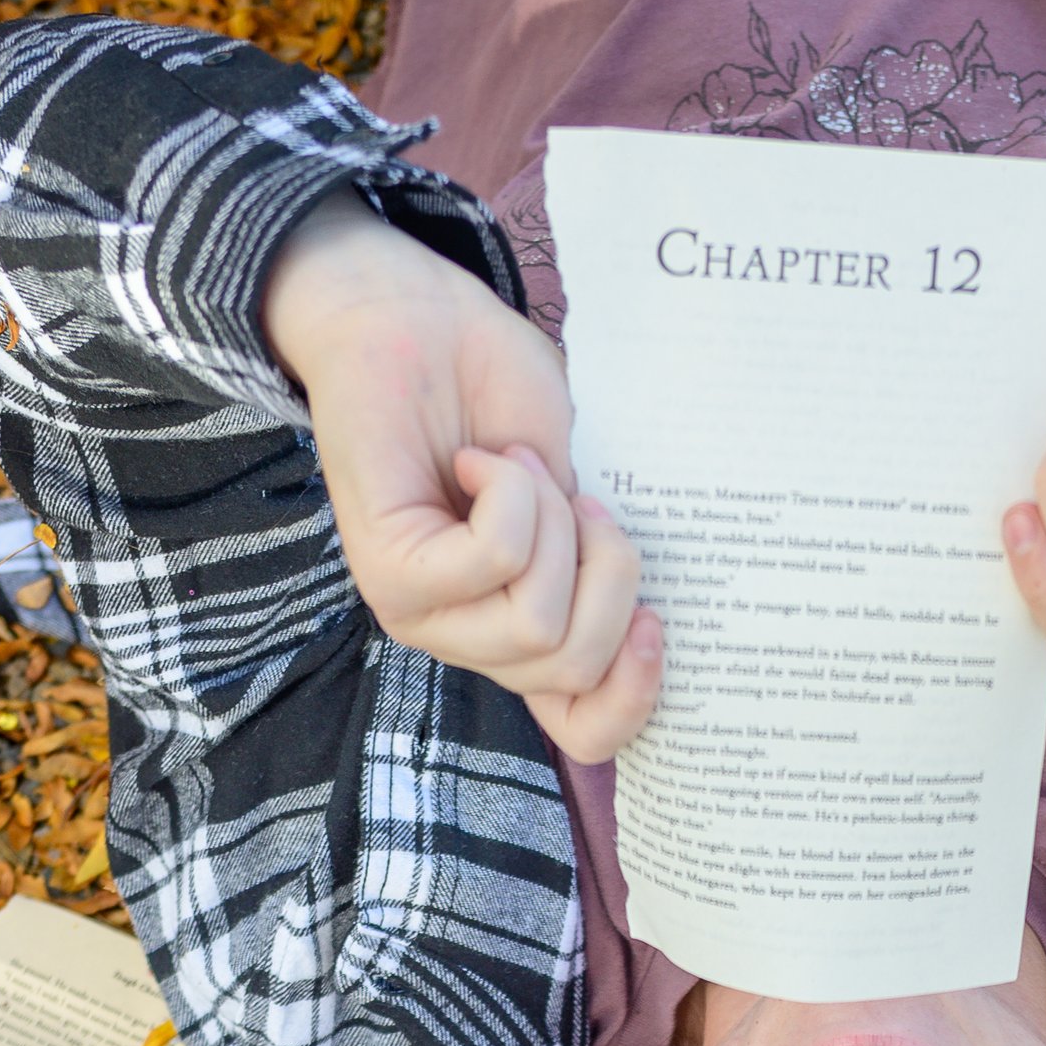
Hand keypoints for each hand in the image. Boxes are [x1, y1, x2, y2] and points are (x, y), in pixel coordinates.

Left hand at [262, 192, 660, 761]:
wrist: (412, 315)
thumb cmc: (493, 391)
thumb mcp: (576, 490)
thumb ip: (598, 564)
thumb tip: (648, 615)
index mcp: (515, 632)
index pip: (583, 730)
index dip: (635, 693)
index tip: (655, 620)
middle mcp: (466, 638)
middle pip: (575, 663)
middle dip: (605, 567)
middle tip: (569, 496)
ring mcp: (421, 613)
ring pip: (538, 621)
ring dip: (552, 523)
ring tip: (513, 467)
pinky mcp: (389, 570)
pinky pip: (494, 560)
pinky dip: (510, 493)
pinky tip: (477, 461)